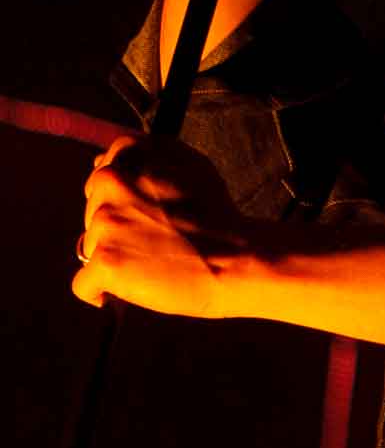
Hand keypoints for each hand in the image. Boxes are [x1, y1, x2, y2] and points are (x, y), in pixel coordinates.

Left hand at [72, 134, 254, 318]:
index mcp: (130, 156)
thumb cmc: (218, 214)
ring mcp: (104, 224)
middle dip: (115, 225)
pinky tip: (128, 288)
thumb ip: (149, 157)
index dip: (124, 195)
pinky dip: (103, 291)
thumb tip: (103, 162)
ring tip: (151, 261)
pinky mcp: (104, 262)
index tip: (147, 210)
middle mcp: (111, 184)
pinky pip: (85, 284)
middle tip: (154, 237)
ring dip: (115, 255)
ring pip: (90, 246)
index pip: (102, 172)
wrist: (236, 257)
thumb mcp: (192, 165)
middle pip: (92, 209)